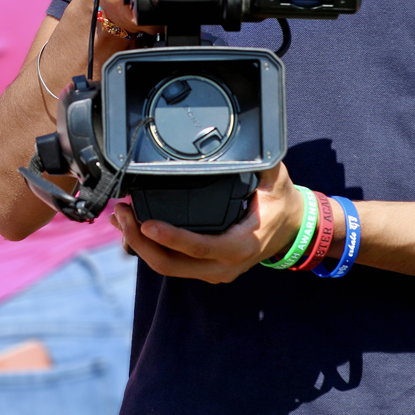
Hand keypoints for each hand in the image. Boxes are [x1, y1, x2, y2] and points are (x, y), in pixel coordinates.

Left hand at [109, 162, 303, 282]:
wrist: (294, 229)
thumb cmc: (282, 203)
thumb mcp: (276, 179)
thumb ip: (261, 161)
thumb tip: (247, 142)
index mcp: (241, 245)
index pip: (199, 247)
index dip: (171, 237)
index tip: (146, 222)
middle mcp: (224, 265)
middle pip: (171, 264)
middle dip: (140, 241)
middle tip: (122, 213)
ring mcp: (214, 271)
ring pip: (167, 268)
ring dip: (140, 245)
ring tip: (120, 218)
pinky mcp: (206, 269)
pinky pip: (173, 264)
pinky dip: (151, 248)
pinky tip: (135, 228)